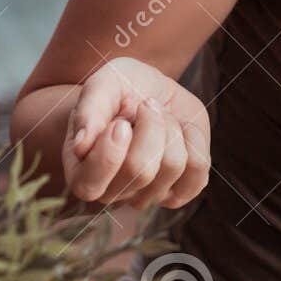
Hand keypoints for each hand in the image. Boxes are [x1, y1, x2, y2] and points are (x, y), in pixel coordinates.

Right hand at [62, 56, 210, 210]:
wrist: (149, 91)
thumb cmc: (119, 91)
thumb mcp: (102, 85)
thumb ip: (89, 110)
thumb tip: (82, 146)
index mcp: (81, 174)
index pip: (90, 186)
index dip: (110, 153)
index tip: (120, 122)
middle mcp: (113, 193)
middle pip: (140, 172)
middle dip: (151, 126)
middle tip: (147, 104)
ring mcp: (148, 195)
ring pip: (173, 167)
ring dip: (172, 129)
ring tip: (161, 115)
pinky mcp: (181, 189)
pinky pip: (198, 171)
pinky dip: (195, 139)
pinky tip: (182, 129)